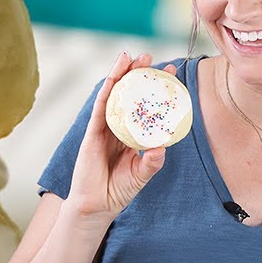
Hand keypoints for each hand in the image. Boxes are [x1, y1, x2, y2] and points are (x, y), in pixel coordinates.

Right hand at [65, 51, 174, 221]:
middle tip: (150, 57)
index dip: (156, 90)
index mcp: (131, 135)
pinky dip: (106, 91)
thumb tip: (162, 146)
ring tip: (130, 57)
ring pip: (113, 95)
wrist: (96, 205)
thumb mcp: (141, 174)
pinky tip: (113, 77)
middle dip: (137, 74)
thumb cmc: (118, 191)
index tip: (170, 75)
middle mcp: (117, 127)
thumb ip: (152, 162)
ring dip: (120, 74)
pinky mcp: (91, 132)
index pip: (145, 107)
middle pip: (128, 95)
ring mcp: (103, 128)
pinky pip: (100, 108)